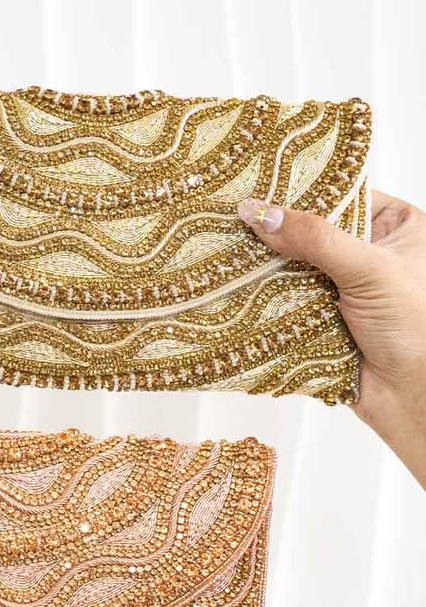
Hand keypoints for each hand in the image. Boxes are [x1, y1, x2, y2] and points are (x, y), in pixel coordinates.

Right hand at [237, 191, 425, 489]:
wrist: (409, 395)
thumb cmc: (414, 328)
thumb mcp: (370, 270)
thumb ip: (317, 239)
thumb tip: (259, 212)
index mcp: (396, 226)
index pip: (341, 196)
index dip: (301, 192)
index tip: (257, 186)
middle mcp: (369, 252)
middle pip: (312, 231)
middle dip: (276, 231)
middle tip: (230, 218)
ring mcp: (342, 286)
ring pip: (295, 266)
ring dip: (266, 266)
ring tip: (224, 249)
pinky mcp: (320, 316)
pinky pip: (286, 298)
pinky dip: (265, 296)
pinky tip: (235, 285)